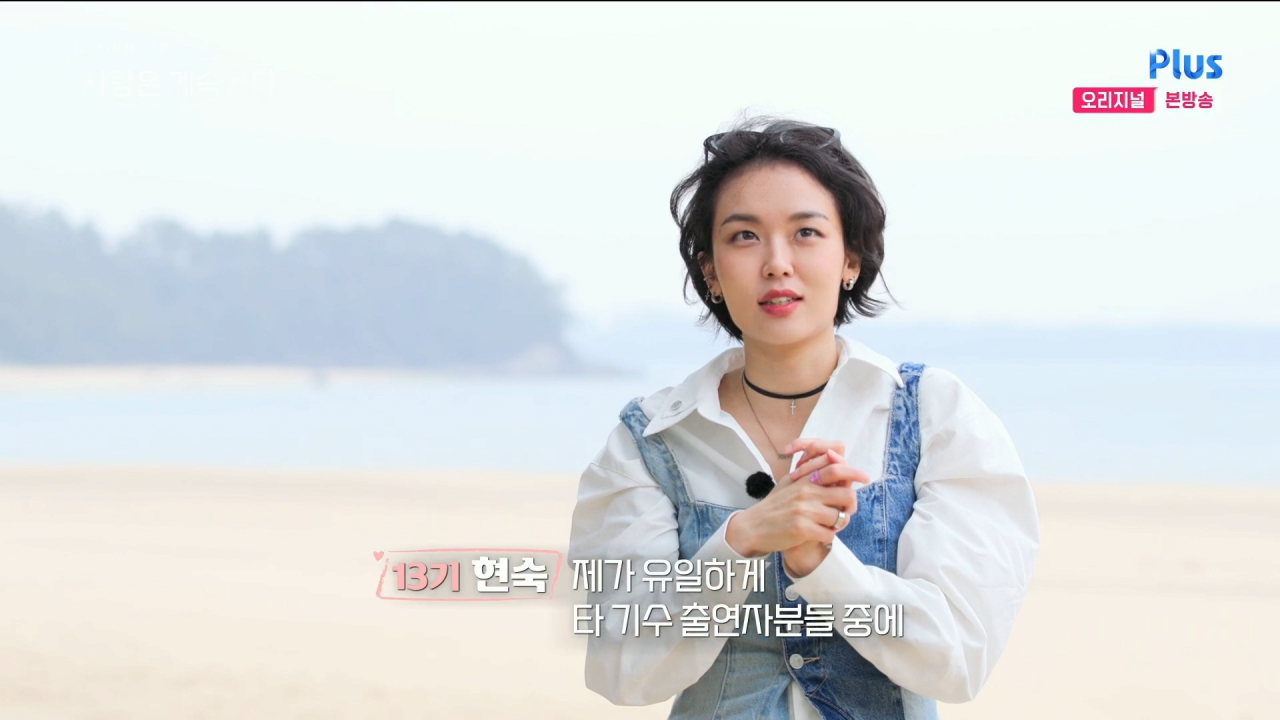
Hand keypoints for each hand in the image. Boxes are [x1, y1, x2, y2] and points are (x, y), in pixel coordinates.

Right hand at [777, 439, 870, 576]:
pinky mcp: (802, 529)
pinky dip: (826, 537)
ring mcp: (805, 511)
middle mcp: (807, 492)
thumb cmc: (775, 505)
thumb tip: (835, 460)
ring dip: (837, 524)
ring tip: (826, 524)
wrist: (754, 526)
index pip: (836, 468)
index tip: (865, 478)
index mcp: (805, 479)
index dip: (854, 472)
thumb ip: (811, 472)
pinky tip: (816, 535)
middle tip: (845, 511)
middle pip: (847, 495)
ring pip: (840, 517)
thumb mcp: (791, 482)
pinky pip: (830, 534)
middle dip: (850, 505)